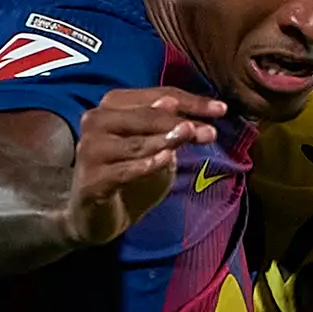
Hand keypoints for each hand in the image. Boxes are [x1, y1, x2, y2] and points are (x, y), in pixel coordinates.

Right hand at [63, 87, 225, 248]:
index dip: (191, 102)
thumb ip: (168, 128)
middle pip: (147, 117)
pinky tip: (164, 160)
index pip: (157, 96)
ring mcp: (90, 149)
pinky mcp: (91, 179)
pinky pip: (124, 170)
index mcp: (112, 105)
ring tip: (190, 136)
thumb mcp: (156, 147)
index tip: (221, 110)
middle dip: (182, 123)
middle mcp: (96, 120)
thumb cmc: (127, 174)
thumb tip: (181, 108)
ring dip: (166, 140)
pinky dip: (145, 164)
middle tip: (210, 132)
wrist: (94, 215)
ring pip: (136, 142)